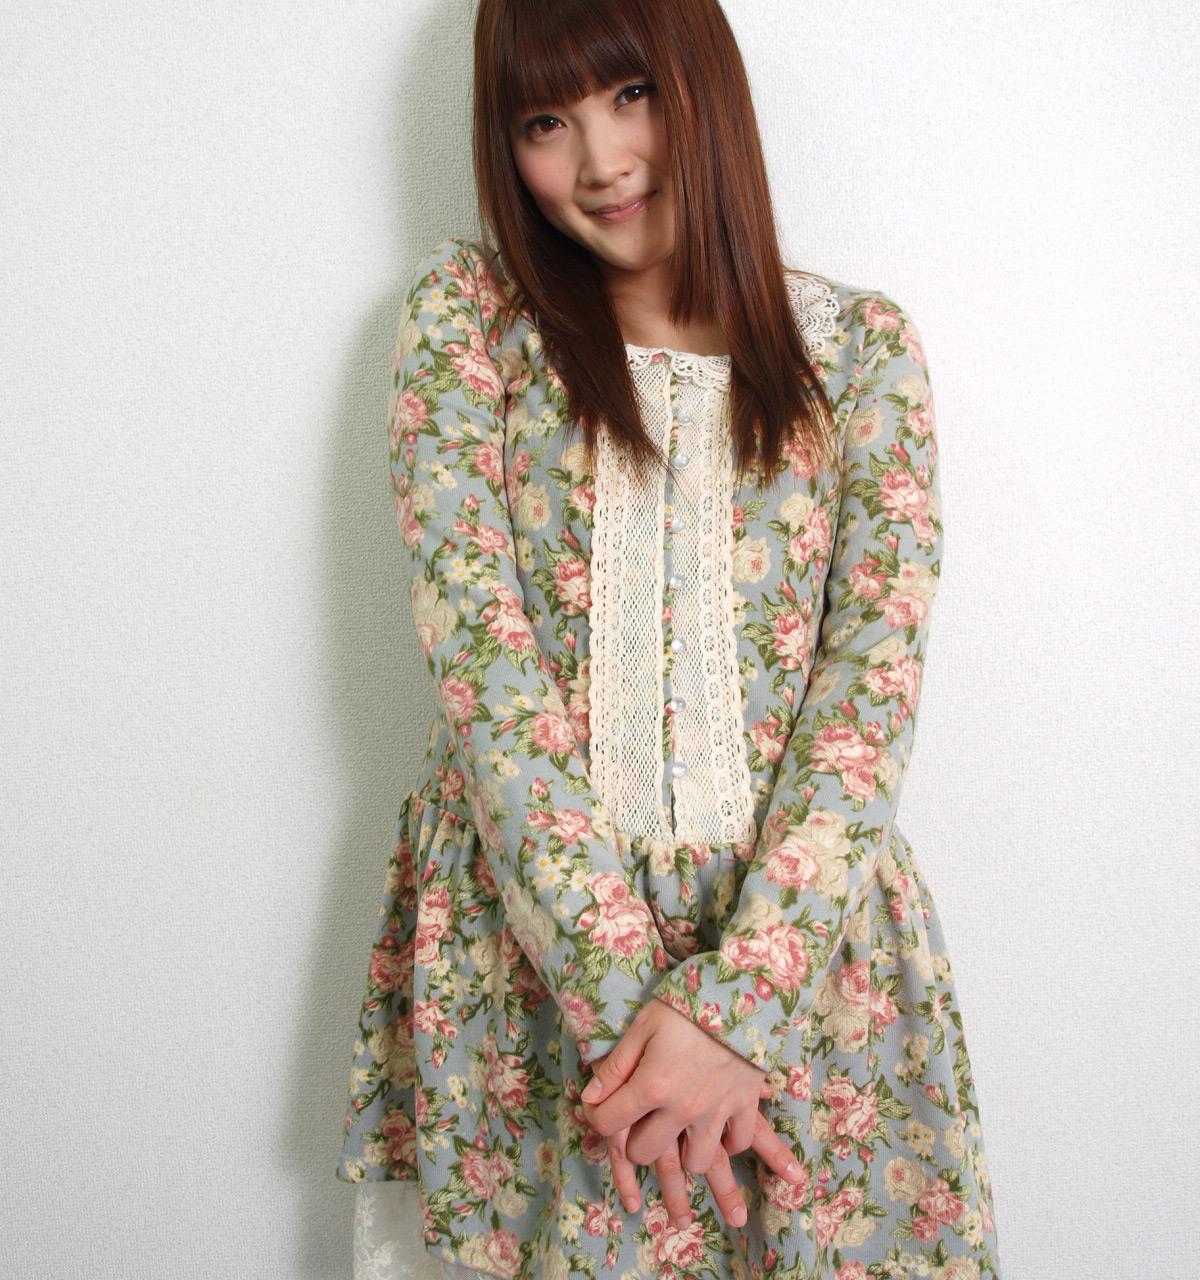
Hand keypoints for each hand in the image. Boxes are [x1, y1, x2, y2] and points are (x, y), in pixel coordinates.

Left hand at [582, 1000, 804, 1228]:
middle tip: (640, 1117)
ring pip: (694, 1162)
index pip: (608, 1124)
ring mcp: (716, 1112)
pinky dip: (726, 1140)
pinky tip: (714, 1123)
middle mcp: (682, 1108)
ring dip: (683, 1149)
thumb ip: (615, 1066)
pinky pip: (737, 1144)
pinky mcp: (745, 1106)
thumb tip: (590, 1099)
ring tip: (678, 1127)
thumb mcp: (642, 1026)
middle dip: (635, 1139)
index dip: (596, 1116)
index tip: (600, 1106)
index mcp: (652, 1086)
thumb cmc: (685, 1006)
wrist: (740, 993)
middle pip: (646, 1153)